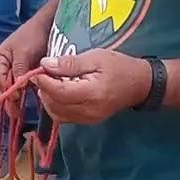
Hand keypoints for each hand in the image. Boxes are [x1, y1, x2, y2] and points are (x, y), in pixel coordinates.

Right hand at [0, 24, 48, 119]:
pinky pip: (23, 85)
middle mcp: (5, 65)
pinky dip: (25, 94)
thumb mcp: (24, 52)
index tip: (15, 100)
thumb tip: (16, 88)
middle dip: (9, 100)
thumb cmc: (33, 34)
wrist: (48, 25)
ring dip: (17, 99)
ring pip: (13, 88)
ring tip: (20, 113)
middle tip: (15, 114)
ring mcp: (16, 69)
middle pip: (4, 86)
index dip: (6, 91)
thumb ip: (19, 70)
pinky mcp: (26, 72)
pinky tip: (29, 102)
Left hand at [33, 49, 151, 124]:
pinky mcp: (88, 121)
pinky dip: (56, 105)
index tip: (37, 69)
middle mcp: (89, 111)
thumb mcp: (96, 57)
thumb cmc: (120, 66)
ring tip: (51, 82)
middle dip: (44, 89)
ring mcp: (88, 119)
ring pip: (57, 114)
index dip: (44, 82)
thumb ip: (70, 63)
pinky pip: (64, 117)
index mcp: (92, 93)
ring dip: (48, 98)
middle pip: (55, 105)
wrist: (141, 84)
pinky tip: (59, 92)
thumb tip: (45, 64)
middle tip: (44, 74)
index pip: (59, 92)